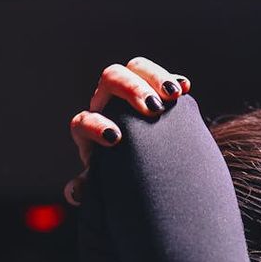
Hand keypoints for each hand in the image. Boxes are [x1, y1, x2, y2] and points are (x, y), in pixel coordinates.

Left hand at [66, 57, 190, 203]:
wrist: (146, 170)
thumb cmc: (122, 177)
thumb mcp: (107, 183)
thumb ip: (91, 186)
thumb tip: (75, 192)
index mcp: (90, 130)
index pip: (84, 120)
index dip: (96, 126)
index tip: (116, 139)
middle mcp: (107, 104)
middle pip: (111, 79)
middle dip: (131, 89)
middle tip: (153, 108)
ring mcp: (131, 94)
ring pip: (135, 69)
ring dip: (155, 77)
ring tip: (174, 94)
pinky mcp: (155, 91)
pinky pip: (161, 77)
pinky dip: (173, 80)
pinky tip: (184, 88)